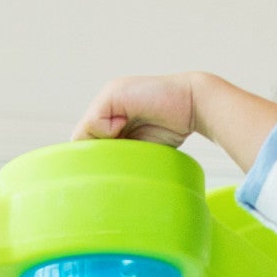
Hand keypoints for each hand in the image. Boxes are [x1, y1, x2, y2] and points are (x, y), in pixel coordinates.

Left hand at [72, 73, 276, 175]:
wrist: (193, 105)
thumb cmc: (172, 130)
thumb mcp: (142, 148)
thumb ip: (123, 156)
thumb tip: (104, 182)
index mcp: (112, 120)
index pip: (89, 145)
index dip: (91, 162)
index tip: (97, 180)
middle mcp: (107, 109)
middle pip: (83, 140)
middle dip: (92, 158)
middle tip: (100, 175)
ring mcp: (109, 100)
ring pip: (86, 131)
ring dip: (100, 146)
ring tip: (119, 151)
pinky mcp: (113, 94)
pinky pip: (94, 120)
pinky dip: (106, 131)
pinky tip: (123, 129)